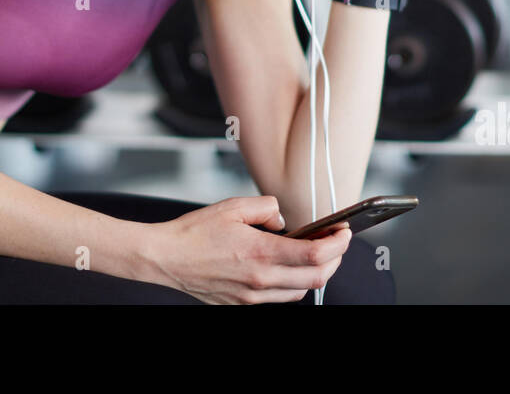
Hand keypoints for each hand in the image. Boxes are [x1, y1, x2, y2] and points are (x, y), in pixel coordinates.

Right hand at [143, 196, 351, 304]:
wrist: (166, 257)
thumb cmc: (195, 232)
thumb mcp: (234, 206)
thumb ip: (268, 208)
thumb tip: (284, 220)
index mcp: (260, 253)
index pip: (316, 255)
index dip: (338, 244)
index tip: (344, 232)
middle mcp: (260, 280)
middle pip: (316, 279)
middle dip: (335, 260)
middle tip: (337, 242)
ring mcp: (251, 296)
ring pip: (300, 292)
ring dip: (316, 274)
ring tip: (318, 253)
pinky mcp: (242, 303)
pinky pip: (279, 298)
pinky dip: (293, 284)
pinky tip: (290, 267)